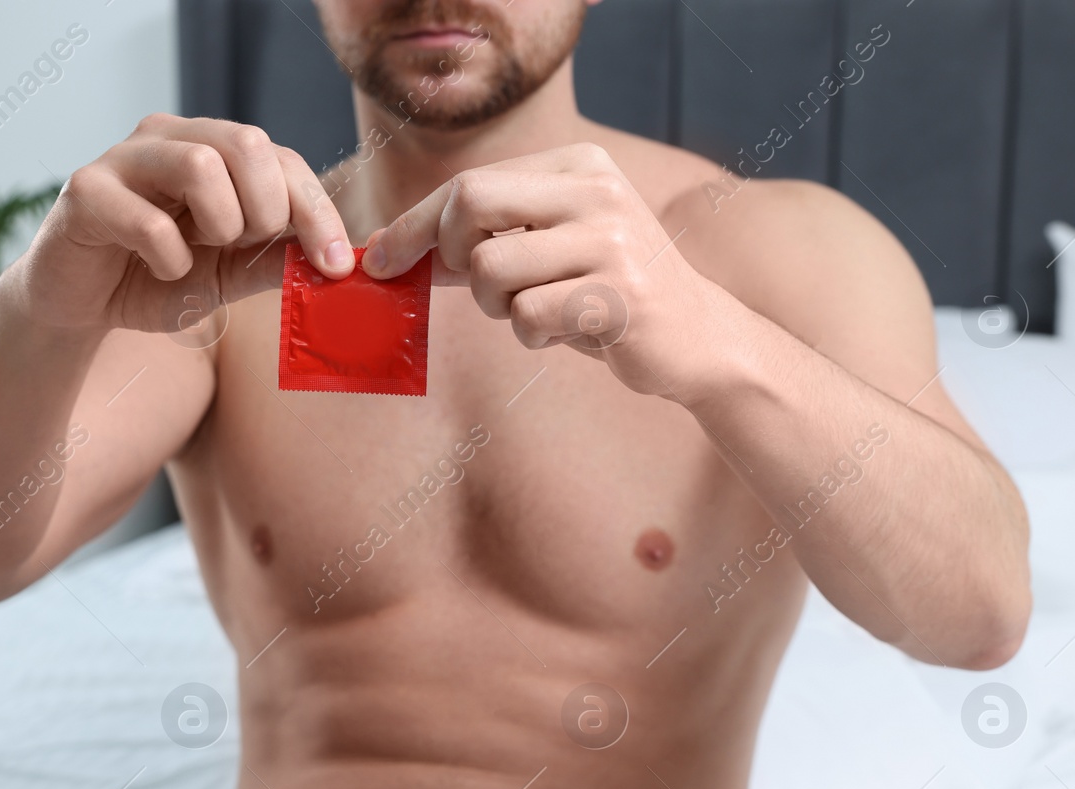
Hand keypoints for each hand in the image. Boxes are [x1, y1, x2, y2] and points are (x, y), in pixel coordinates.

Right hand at [10, 114, 354, 335]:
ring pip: (200, 165)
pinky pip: (149, 221)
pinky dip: (169, 259)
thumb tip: (334, 261)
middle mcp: (170, 137)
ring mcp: (124, 158)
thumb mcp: (227, 277)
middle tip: (241, 247)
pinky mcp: (85, 191)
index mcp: (211, 149)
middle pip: (247, 143)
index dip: (317, 211)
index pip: (281, 158)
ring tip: (199, 253)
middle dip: (265, 210)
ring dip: (219, 225)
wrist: (81, 304)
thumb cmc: (156, 278)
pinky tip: (162, 270)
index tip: (338, 265)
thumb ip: (272, 262)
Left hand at [361, 143, 693, 396]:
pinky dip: (532, 336)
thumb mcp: (548, 247)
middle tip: (474, 284)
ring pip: (492, 270)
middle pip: (470, 203)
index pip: (468, 182)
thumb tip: (385, 248)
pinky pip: (528, 317)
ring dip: (497, 307)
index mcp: (578, 165)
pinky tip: (568, 331)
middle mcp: (596, 190)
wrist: (697, 338)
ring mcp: (612, 240)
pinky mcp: (620, 295)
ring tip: (537, 311)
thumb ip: (484, 237)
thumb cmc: (605, 294)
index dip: (413, 225)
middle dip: (452, 255)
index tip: (378, 259)